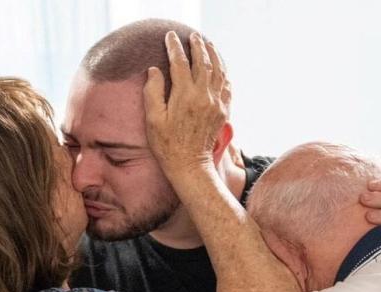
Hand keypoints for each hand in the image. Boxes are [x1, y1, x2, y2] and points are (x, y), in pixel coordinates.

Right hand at [143, 31, 230, 173]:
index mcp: (185, 96)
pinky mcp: (223, 112)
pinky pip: (227, 87)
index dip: (175, 47)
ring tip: (208, 45)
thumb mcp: (153, 119)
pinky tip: (220, 68)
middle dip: (198, 46)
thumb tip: (154, 70)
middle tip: (193, 36)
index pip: (180, 63)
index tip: (170, 37)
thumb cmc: (167, 145)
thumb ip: (153, 91)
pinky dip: (224, 73)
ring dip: (214, 55)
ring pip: (219, 72)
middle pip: (203, 62)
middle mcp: (204, 96)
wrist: (190, 166)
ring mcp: (216, 104)